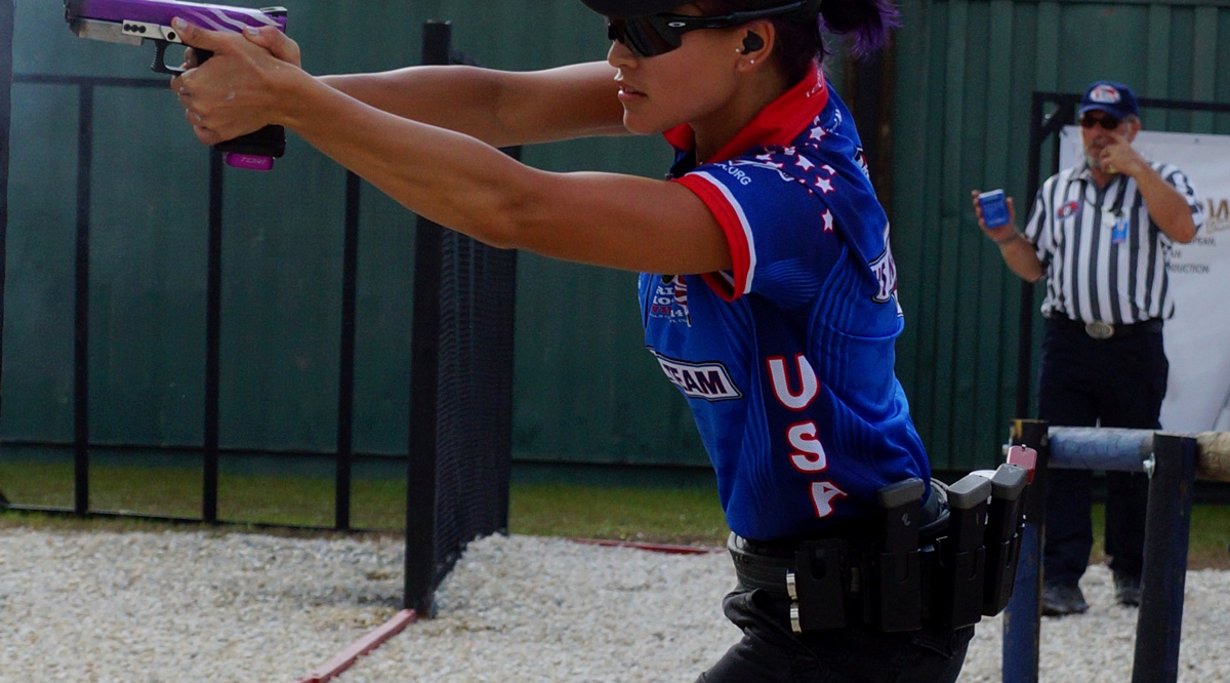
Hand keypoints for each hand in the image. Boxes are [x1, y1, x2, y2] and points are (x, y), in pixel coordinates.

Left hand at [169, 18, 304, 145]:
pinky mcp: (223, 134)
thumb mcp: (228, 42)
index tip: (203, 70)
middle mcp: (198, 104)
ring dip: (199, 106)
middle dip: (195, 88)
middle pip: (184, 96)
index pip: (178, 79)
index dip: (190, 72)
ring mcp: (210, 122)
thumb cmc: (258, 67)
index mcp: (194, 82)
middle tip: (215, 81)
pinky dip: (204, 127)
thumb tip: (179, 27)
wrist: (282, 93)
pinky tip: (214, 116)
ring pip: (192, 114)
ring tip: (218, 97)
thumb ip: (199, 36)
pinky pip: (202, 134)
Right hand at [970, 189, 1017, 242]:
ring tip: (979, 209)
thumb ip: (1009, 206)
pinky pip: (982, 224)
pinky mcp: (985, 227)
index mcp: (989, 206)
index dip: (977, 196)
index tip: (975, 192)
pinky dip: (982, 222)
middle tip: (976, 200)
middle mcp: (985, 212)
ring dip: (978, 211)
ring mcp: (984, 220)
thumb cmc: (1008, 220)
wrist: (1007, 233)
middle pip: (978, 206)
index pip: (981, 200)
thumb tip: (1008, 199)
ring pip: (979, 215)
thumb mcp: (1010, 212)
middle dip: (976, 203)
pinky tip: (982, 220)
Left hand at [1097, 132, 1144, 175]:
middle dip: (1104, 152)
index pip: (1117, 136)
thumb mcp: (1133, 155)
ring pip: (1103, 153)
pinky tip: (1104, 170)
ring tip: (1103, 164)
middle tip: (1103, 158)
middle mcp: (1120, 146)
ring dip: (1102, 158)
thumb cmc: (1139, 164)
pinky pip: (1103, 162)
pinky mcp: (1112, 159)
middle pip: (1108, 147)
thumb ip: (1126, 154)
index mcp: (1126, 144)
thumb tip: (1121, 158)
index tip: (1106, 132)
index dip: (1111, 134)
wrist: (1139, 168)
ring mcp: (1115, 152)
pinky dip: (1103, 167)